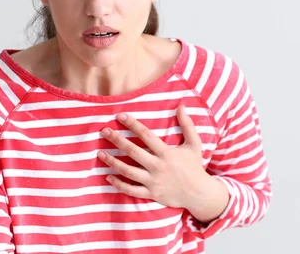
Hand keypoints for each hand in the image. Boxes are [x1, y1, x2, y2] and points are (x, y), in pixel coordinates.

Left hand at [98, 105, 228, 220]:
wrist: (199, 193)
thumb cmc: (195, 166)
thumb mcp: (194, 144)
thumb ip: (187, 125)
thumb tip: (181, 106)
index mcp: (166, 153)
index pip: (146, 135)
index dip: (133, 124)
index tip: (120, 116)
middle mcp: (158, 166)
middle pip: (133, 151)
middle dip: (117, 140)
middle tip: (104, 131)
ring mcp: (153, 181)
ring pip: (128, 171)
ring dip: (112, 162)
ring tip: (100, 153)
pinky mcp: (151, 194)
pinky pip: (131, 190)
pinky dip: (118, 184)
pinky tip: (108, 176)